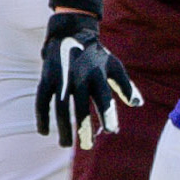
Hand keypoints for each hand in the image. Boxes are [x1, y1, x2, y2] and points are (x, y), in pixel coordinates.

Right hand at [35, 12, 141, 148]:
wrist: (71, 32)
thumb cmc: (97, 55)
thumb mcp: (114, 66)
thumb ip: (126, 86)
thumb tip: (138, 104)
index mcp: (97, 75)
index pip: (104, 99)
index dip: (107, 115)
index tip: (111, 131)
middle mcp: (79, 77)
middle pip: (81, 107)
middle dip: (83, 128)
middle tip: (87, 147)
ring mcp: (61, 78)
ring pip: (60, 108)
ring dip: (62, 128)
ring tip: (66, 145)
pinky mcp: (46, 78)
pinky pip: (42, 100)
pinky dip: (41, 116)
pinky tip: (44, 132)